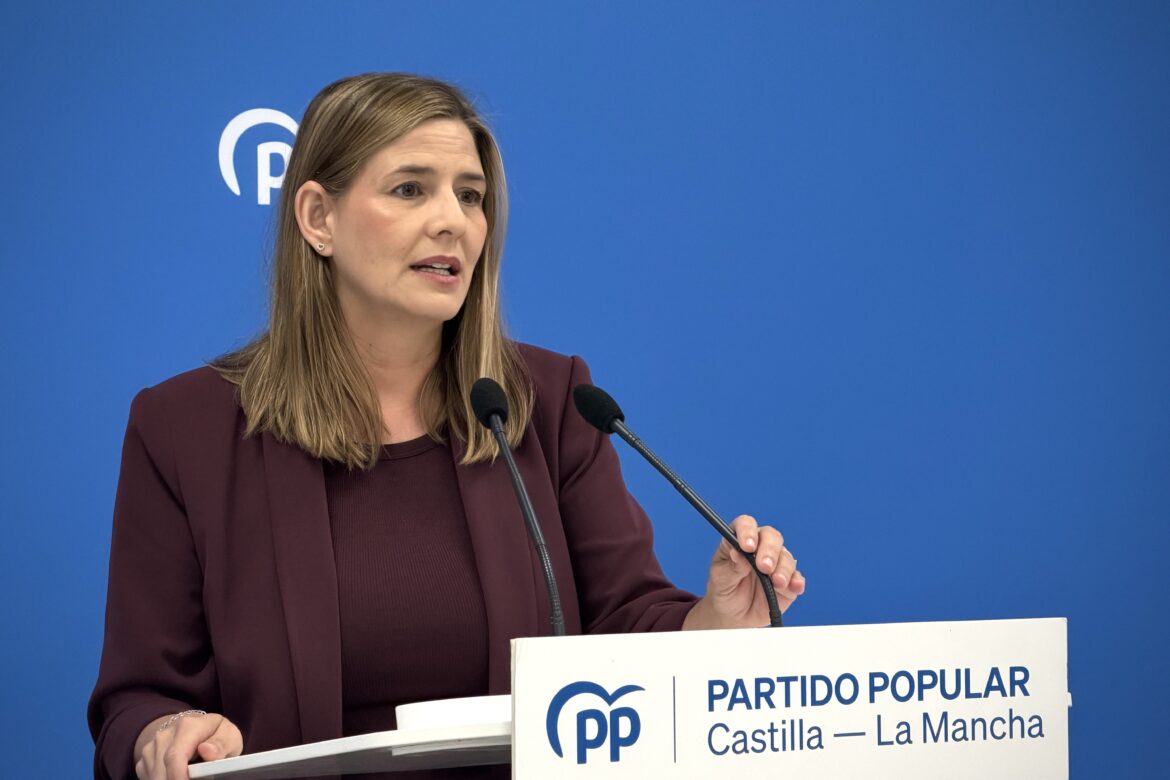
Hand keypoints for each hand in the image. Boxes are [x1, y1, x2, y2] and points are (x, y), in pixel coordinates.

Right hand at [135, 711, 242, 779]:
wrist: (192, 728)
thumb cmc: (214, 734)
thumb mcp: (228, 734)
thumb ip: (222, 743)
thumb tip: (208, 752)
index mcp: (187, 726)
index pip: (175, 756)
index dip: (179, 776)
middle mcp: (164, 736)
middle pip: (163, 772)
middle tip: (197, 779)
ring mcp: (150, 748)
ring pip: (156, 777)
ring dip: (172, 779)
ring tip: (191, 776)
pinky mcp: (143, 761)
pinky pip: (150, 778)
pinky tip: (179, 776)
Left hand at [684, 515, 805, 629]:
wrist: (735, 616)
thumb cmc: (725, 591)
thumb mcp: (720, 580)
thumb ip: (731, 567)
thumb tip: (738, 553)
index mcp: (739, 541)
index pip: (745, 524)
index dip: (747, 531)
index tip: (747, 547)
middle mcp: (760, 547)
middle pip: (771, 536)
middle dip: (769, 550)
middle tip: (764, 567)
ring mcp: (776, 563)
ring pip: (786, 557)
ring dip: (783, 569)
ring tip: (776, 582)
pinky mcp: (788, 581)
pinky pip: (796, 577)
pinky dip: (796, 581)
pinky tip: (794, 587)